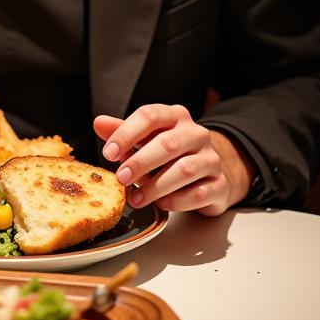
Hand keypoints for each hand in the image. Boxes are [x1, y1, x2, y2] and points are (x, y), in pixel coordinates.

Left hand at [95, 105, 254, 215]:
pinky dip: (177, 201)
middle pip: (168, 144)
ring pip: (184, 170)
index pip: (149, 116)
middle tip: (121, 178)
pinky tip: (161, 204)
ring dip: (155, 186)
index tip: (108, 153)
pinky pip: (199, 193)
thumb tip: (99, 123)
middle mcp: (196, 133)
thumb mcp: (145, 138)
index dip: (126, 133)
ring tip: (135, 198)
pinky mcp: (220, 184)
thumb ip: (123, 131)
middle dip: (140, 162)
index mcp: (175, 116)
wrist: (210, 170)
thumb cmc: (170, 152)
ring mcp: (211, 158)